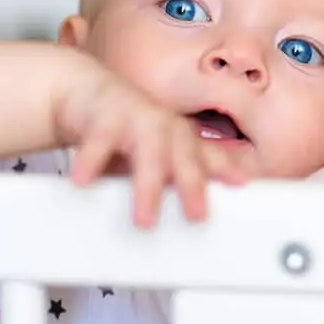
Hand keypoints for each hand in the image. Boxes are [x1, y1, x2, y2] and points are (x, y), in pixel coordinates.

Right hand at [54, 64, 249, 227]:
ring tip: (144, 220)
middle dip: (192, 183)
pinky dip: (92, 160)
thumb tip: (189, 229)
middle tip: (197, 216)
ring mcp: (135, 119)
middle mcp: (163, 127)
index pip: (207, 155)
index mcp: (179, 139)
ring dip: (149, 185)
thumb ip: (170, 183)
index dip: (224, 167)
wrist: (87, 94)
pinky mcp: (102, 117)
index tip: (240, 184)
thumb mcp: (152, 160)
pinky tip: (83, 180)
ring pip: (148, 152)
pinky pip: (98, 141)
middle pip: (184, 154)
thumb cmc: (127, 134)